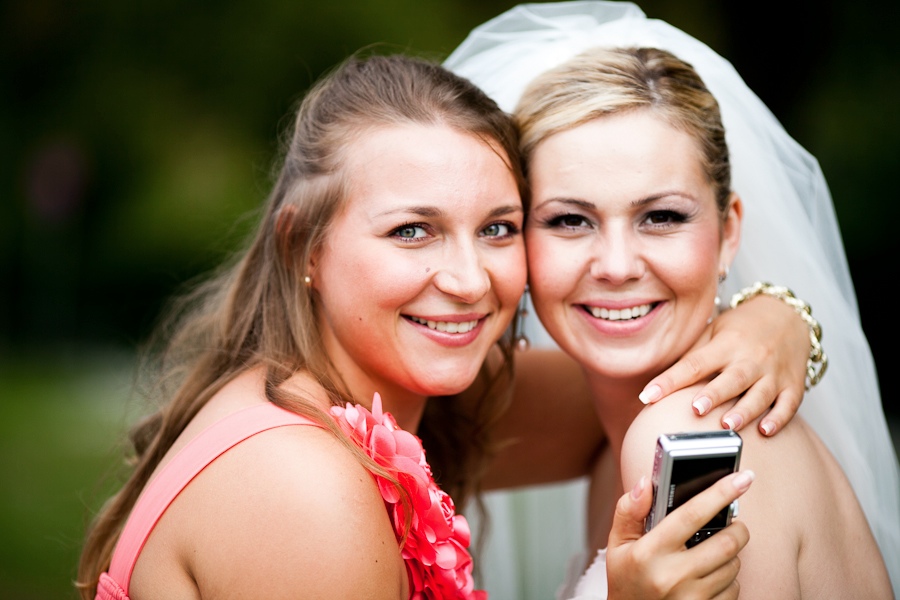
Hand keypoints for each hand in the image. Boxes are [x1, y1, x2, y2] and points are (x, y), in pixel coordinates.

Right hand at [606, 470, 753, 599]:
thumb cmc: (626, 580)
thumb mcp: (618, 544)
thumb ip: (629, 510)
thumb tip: (645, 483)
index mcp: (650, 552)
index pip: (692, 514)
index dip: (720, 492)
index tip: (742, 478)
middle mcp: (673, 576)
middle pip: (727, 542)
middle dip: (737, 527)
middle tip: (733, 523)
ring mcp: (692, 597)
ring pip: (734, 565)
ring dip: (730, 555)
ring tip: (711, 553)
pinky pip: (734, 589)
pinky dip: (728, 579)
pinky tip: (710, 577)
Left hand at [639, 294, 807, 435]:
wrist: (787, 316)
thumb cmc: (741, 329)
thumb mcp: (714, 331)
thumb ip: (692, 354)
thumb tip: (657, 379)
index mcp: (725, 344)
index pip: (693, 364)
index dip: (670, 380)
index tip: (648, 395)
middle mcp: (751, 358)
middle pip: (731, 379)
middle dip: (714, 395)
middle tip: (695, 409)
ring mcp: (774, 373)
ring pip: (760, 394)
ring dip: (745, 411)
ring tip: (728, 425)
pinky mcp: (793, 385)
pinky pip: (789, 404)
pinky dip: (778, 418)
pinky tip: (766, 431)